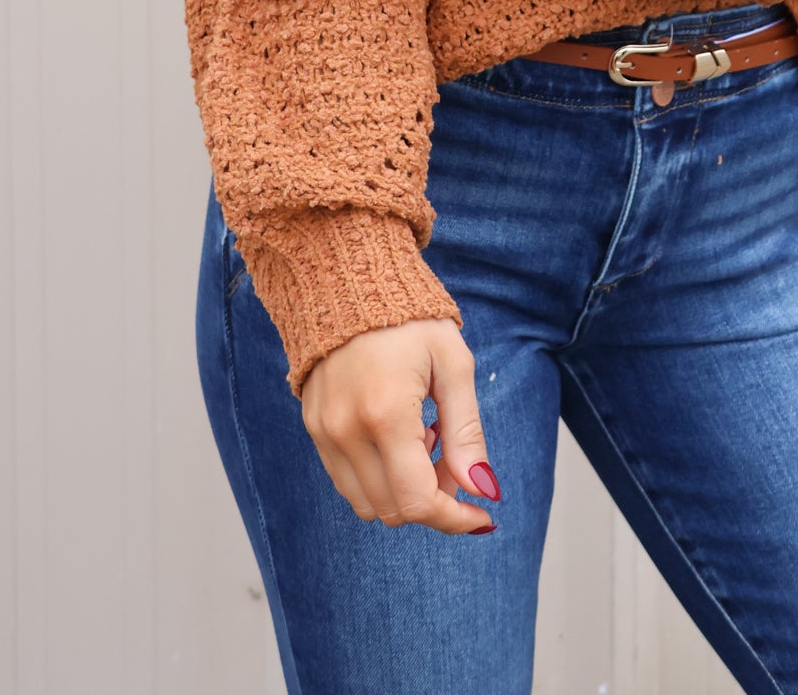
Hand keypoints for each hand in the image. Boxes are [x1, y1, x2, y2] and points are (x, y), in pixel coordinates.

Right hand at [301, 317, 500, 535]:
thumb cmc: (411, 318)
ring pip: (367, 504)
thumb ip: (466, 433)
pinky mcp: (313, 427)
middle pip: (393, 510)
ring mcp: (324, 431)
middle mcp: (346, 430)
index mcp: (385, 413)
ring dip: (402, 491)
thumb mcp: (453, 365)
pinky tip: (396, 434)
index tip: (483, 514)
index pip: (418, 501)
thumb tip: (484, 490)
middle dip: (433, 500)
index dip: (455, 518)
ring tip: (423, 438)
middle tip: (452, 458)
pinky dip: (378, 477)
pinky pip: (346, 481)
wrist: (350, 278)